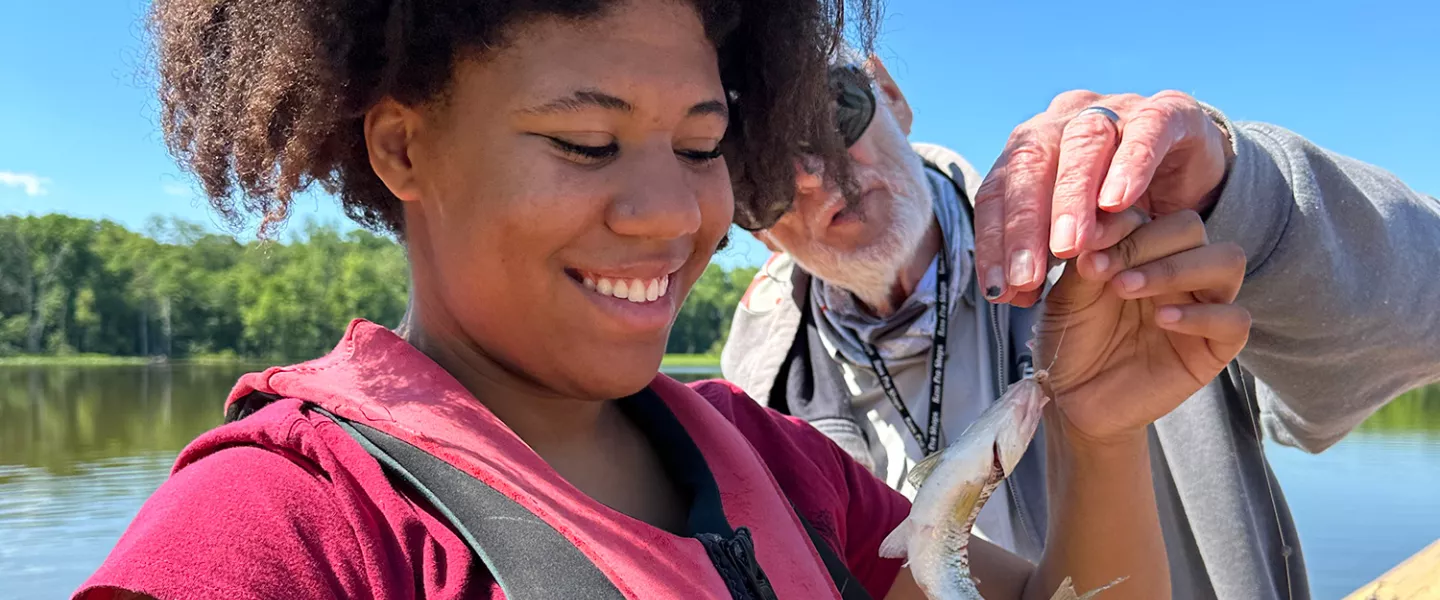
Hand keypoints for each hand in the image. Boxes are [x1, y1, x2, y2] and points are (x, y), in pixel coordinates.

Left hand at [974, 90, 1232, 307]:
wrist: (1192, 165)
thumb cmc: (1119, 203)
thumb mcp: (1076, 229)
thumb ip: (1042, 253)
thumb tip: (1008, 293)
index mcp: (1033, 146)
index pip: (998, 191)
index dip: (993, 241)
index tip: (998, 290)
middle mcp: (1064, 121)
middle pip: (1030, 165)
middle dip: (1025, 225)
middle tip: (1026, 276)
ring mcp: (1115, 109)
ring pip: (1083, 145)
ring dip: (1071, 198)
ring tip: (1069, 247)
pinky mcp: (1168, 111)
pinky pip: (1146, 131)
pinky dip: (1130, 166)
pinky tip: (1118, 203)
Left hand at [1034, 209, 1248, 444]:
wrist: (1073, 399)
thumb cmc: (1070, 340)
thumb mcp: (1068, 295)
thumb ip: (1086, 260)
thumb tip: (1097, 230)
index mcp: (1144, 250)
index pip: (1149, 215)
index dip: (1119, 224)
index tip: (1084, 243)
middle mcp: (1180, 270)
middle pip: (1192, 228)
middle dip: (1146, 243)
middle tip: (1106, 272)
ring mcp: (1203, 305)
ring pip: (1227, 261)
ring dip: (1177, 268)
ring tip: (1127, 290)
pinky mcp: (1215, 347)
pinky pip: (1235, 319)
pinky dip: (1201, 315)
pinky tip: (1161, 320)